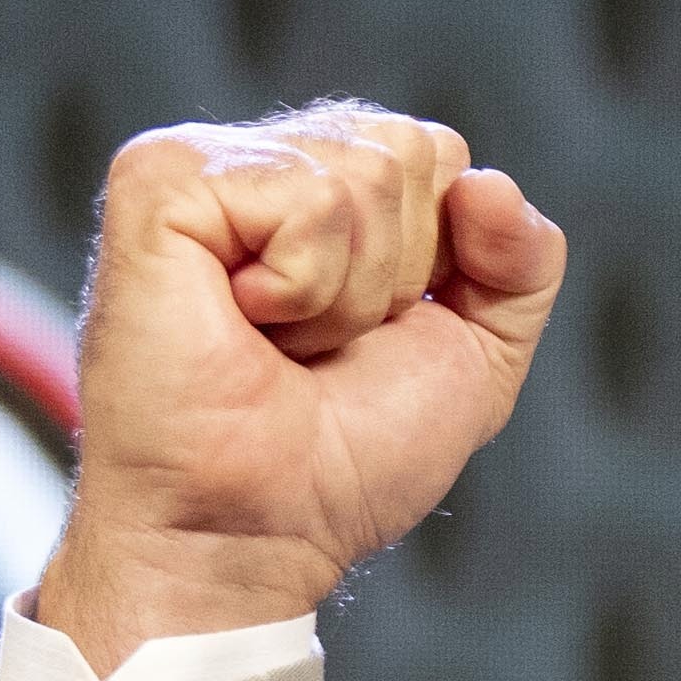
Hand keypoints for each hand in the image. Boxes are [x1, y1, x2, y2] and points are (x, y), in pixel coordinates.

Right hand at [41, 105, 567, 664]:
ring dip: (345, 295)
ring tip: (273, 343)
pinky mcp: (159, 180)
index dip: (438, 260)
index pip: (440, 154)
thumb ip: (521, 263)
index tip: (367, 336)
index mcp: (323, 186)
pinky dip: (301, 285)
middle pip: (412, 150)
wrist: (254, 530)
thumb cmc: (339, 463)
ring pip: (368, 174)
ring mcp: (201, 163)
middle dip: (395, 275)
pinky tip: (241, 321)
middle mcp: (261, 163)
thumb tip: (492, 183)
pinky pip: (309, 197)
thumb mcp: (475, 357)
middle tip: (312, 346)